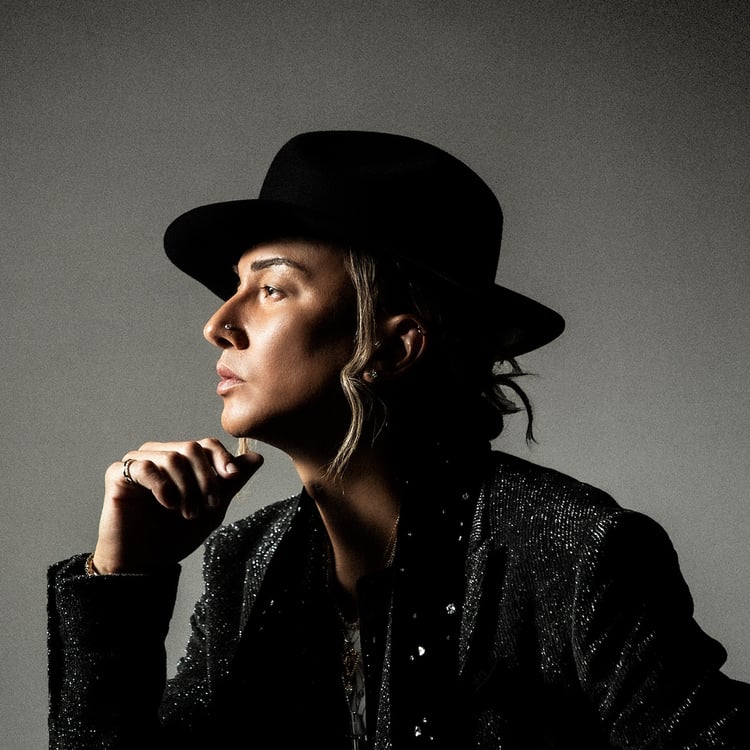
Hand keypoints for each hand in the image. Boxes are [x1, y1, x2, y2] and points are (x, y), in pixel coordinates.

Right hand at [93, 438, 262, 573]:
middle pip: (191, 448)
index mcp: (181, 460)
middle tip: (208, 507)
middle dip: (206, 478)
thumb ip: (232, 482)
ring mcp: (137, 463)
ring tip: (187, 513)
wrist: (145, 563)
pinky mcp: (117, 475)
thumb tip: (257, 457)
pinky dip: (161, 484)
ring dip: (186, 487)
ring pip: (171, 457)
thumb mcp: (213, 508)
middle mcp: (159, 455)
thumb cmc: (176, 535)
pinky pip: (143, 467)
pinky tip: (168, 503)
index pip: (205, 444)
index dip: (221, 457)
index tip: (231, 477)